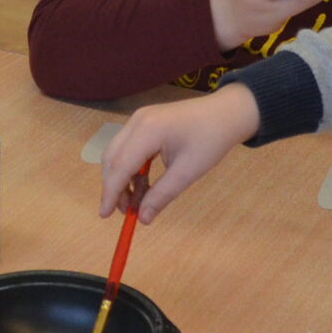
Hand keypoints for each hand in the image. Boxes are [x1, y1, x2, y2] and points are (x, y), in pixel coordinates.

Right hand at [100, 87, 259, 223]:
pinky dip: (131, 168)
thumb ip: (161, 195)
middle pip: (112, 158)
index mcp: (147, 131)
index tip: (104, 215)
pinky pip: (128, 147)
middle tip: (126, 211)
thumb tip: (142, 219)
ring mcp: (139, 119)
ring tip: (136, 201)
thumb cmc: (211, 140)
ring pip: (117, 153)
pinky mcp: (144, 121)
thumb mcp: (187, 172)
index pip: (120, 166)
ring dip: (122, 178)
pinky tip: (142, 185)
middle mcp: (137, 121)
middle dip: (114, 186)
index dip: (111, 192)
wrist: (227, 113)